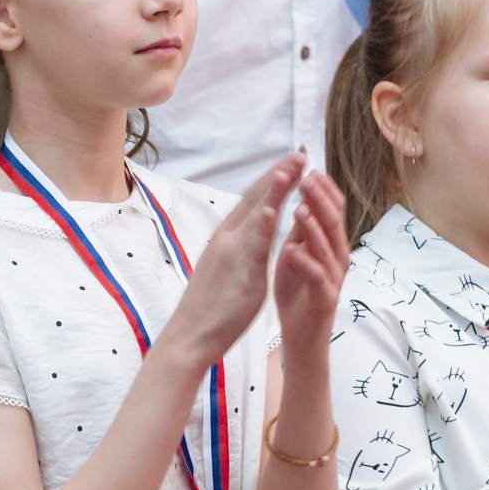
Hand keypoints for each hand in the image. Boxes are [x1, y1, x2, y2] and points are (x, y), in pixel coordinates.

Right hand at [163, 153, 306, 368]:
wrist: (188, 335)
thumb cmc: (209, 307)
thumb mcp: (227, 267)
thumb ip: (242, 247)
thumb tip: (254, 234)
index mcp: (227, 238)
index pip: (252, 201)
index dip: (272, 180)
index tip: (291, 162)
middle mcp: (227, 239)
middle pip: (254, 201)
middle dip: (278, 176)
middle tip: (299, 154)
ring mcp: (231, 255)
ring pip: (254, 217)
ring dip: (273, 191)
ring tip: (290, 168)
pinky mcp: (237, 275)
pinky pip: (252, 247)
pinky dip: (262, 226)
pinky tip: (274, 209)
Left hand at [270, 170, 349, 363]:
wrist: (302, 338)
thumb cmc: (298, 295)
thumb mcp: (296, 256)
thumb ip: (300, 232)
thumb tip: (301, 202)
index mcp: (331, 245)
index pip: (331, 209)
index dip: (321, 188)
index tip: (306, 167)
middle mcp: (338, 258)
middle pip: (333, 222)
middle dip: (320, 199)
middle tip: (306, 178)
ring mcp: (333, 278)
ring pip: (327, 247)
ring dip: (314, 227)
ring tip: (300, 208)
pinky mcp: (325, 299)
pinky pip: (317, 277)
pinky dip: (305, 261)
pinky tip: (293, 250)